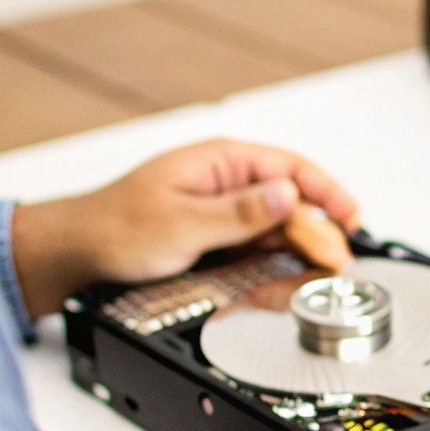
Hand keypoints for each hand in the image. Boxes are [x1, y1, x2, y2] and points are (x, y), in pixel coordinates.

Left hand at [9, 139, 359, 317]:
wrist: (77, 252)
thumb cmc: (116, 228)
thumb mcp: (183, 223)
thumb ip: (241, 211)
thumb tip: (289, 194)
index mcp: (220, 160)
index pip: (291, 167)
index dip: (327, 192)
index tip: (352, 217)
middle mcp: (226, 178)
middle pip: (291, 196)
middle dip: (319, 226)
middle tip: (340, 258)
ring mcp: (222, 205)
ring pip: (278, 221)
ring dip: (301, 242)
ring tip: (322, 268)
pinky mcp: (216, 230)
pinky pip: (259, 238)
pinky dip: (279, 253)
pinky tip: (290, 270)